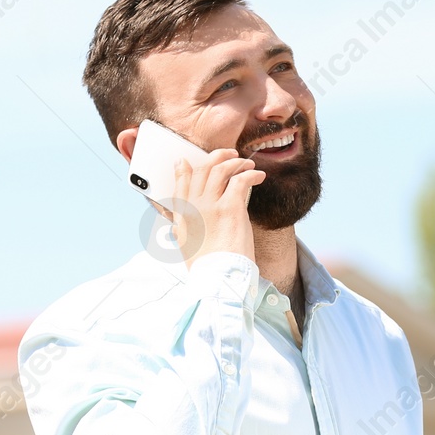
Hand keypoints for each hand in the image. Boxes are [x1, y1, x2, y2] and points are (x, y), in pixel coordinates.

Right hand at [168, 147, 265, 266]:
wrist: (217, 279)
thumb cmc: (205, 267)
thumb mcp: (185, 247)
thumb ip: (182, 230)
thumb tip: (177, 227)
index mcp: (181, 214)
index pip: (180, 182)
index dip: (184, 168)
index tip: (187, 161)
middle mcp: (193, 205)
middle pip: (203, 170)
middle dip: (217, 157)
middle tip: (230, 155)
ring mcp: (211, 204)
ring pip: (222, 169)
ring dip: (236, 162)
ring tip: (247, 164)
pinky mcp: (230, 208)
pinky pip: (241, 180)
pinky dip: (251, 174)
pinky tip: (258, 176)